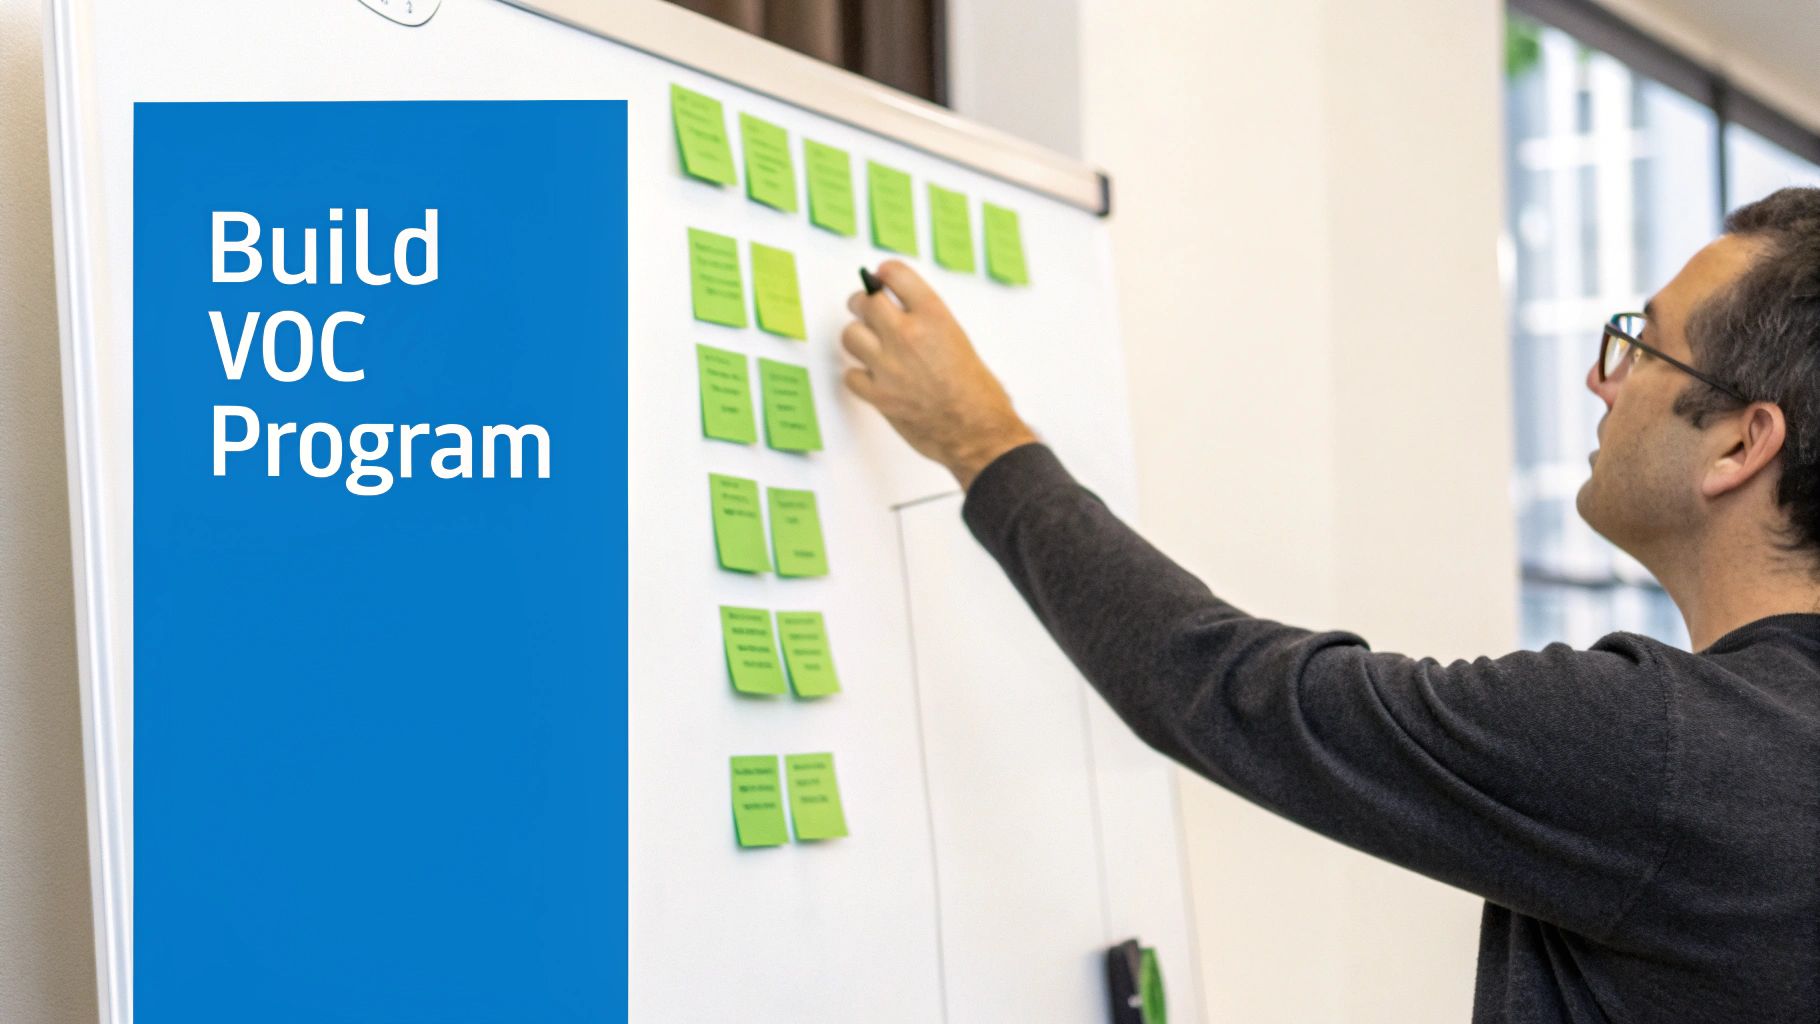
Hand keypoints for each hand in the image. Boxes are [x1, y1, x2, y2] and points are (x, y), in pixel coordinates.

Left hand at [841, 261, 1036, 489]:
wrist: (978, 432)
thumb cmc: (977, 392)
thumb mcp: (958, 339)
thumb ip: (927, 321)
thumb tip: (901, 310)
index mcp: (933, 316)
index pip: (895, 274)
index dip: (884, 274)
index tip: (880, 277)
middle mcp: (907, 335)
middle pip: (864, 301)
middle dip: (862, 303)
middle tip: (865, 310)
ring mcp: (889, 365)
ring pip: (850, 335)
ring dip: (858, 339)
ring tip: (870, 347)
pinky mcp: (878, 395)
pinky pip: (851, 374)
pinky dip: (859, 375)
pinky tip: (873, 377)